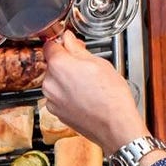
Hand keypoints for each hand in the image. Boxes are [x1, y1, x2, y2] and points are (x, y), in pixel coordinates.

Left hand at [41, 32, 146, 152]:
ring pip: (55, 81)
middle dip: (66, 62)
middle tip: (86, 65)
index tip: (70, 45)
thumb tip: (68, 39)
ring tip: (88, 84)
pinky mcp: (56, 113)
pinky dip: (67, 94)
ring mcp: (51, 100)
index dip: (62, 43)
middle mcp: (50, 83)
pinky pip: (58, 96)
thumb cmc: (111, 97)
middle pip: (53, 64)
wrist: (115, 126)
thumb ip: (77, 49)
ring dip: (67, 79)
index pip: (49, 45)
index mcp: (59, 66)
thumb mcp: (98, 63)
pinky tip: (85, 96)